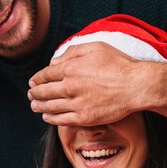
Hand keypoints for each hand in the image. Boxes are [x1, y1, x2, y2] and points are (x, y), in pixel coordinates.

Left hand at [28, 42, 144, 125]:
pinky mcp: (85, 118)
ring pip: (50, 107)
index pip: (46, 74)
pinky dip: (51, 118)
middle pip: (44, 91)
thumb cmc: (119, 64)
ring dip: (39, 106)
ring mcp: (77, 104)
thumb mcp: (96, 47)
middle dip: (35, 93)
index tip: (33, 81)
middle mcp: (70, 86)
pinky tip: (47, 117)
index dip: (37, 79)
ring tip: (34, 106)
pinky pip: (62, 120)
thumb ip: (73, 52)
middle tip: (30, 94)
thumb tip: (55, 61)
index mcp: (71, 68)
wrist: (136, 86)